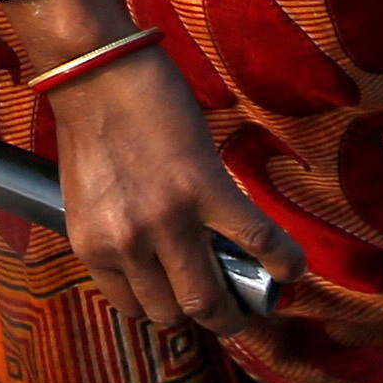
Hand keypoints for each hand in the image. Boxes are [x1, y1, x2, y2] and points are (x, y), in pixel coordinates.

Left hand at [47, 51, 297, 335]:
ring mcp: (167, 219)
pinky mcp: (205, 189)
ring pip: (209, 298)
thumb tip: (153, 258)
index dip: (164, 306)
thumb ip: (116, 233)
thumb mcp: (90, 196)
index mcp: (94, 245)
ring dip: (237, 306)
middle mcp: (126, 243)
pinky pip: (257, 242)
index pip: (133, 307)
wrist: (94, 68)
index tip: (182, 296)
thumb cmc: (90, 123)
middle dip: (203, 313)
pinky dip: (283, 262)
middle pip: (174, 313)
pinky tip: (291, 268)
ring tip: (256, 296)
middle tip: (227, 303)